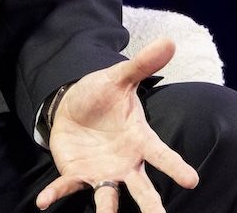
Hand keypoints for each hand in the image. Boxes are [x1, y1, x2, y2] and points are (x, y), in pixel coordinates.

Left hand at [34, 38, 197, 211]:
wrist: (74, 107)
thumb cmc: (103, 96)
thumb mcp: (118, 78)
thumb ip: (140, 65)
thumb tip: (169, 41)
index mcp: (139, 140)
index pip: (161, 154)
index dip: (176, 167)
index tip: (193, 180)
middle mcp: (126, 163)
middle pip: (142, 188)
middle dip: (151, 205)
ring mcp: (103, 172)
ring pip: (109, 196)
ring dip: (107, 210)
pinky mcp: (78, 174)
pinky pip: (67, 187)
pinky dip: (56, 195)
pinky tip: (43, 203)